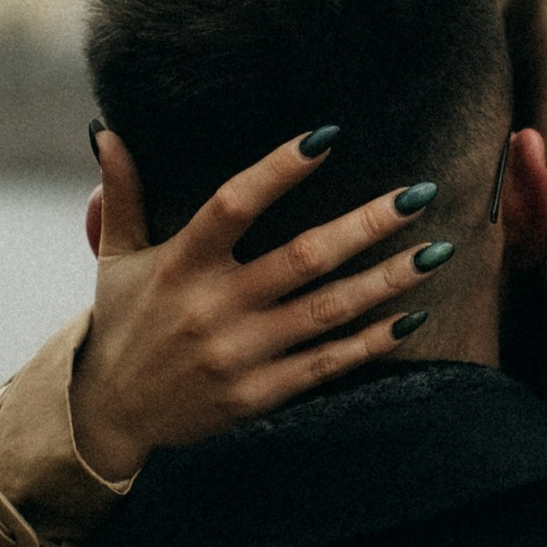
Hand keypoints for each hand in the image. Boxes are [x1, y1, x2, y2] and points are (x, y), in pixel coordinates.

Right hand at [69, 127, 461, 481]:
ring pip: (328, 310)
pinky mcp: (259, 394)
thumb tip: (108, 130)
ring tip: (437, 251)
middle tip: (419, 194)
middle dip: (368, 225)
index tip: (328, 136)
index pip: (233, 204)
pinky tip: (412, 317)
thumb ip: (122, 194)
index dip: (279, 170)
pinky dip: (372, 342)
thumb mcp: (115, 257)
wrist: (111, 416)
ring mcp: (240, 354)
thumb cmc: (122, 324)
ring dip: (388, 280)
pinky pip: (327, 363)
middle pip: (303, 257)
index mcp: (180, 264)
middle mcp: (213, 307)